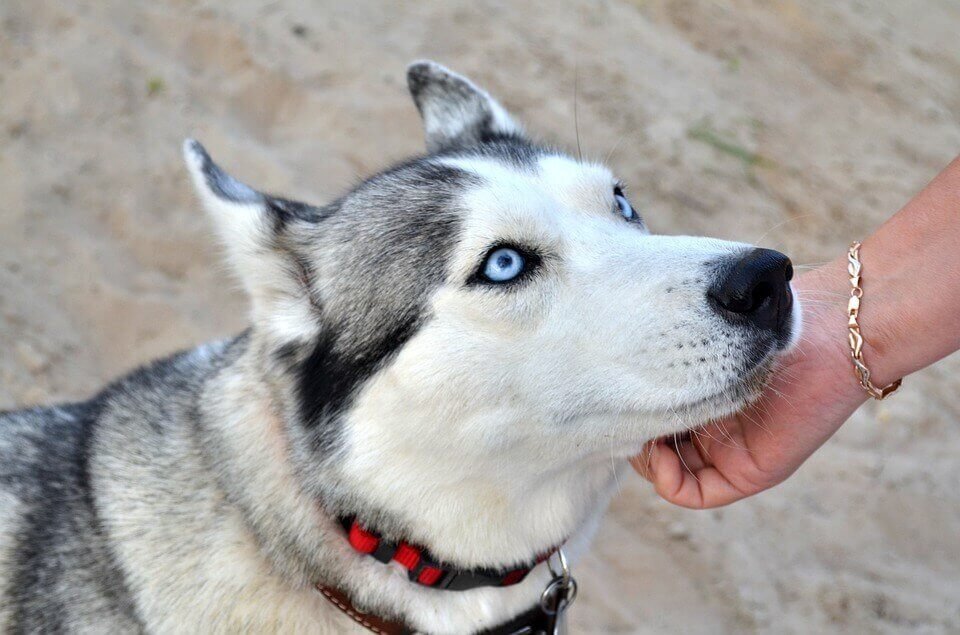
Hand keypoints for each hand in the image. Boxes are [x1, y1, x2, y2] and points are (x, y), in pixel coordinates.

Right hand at [631, 263, 866, 507]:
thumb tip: (614, 355)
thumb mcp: (708, 333)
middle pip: (656, 449)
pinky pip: (694, 494)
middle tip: (622, 414)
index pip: (653, 418)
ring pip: (670, 473)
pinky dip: (668, 481)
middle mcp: (713, 429)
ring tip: (639, 431)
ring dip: (646, 459)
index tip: (616, 392)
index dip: (632, 413)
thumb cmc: (770, 317)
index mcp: (703, 397)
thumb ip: (671, 349)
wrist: (831, 331)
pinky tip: (660, 453)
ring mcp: (729, 452)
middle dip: (634, 437)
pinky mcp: (748, 471)